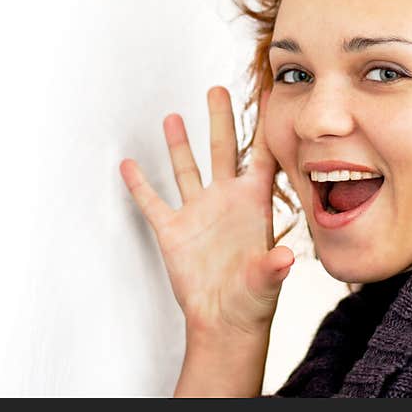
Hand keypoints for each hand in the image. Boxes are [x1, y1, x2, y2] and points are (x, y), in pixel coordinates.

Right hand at [119, 86, 293, 337]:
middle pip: (222, 150)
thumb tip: (283, 260)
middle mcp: (225, 201)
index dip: (265, 128)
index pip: (262, 158)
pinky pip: (152, 203)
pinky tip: (128, 164)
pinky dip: (139, 184)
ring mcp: (198, 213)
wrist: (224, 322)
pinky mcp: (173, 231)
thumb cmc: (253, 301)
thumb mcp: (266, 283)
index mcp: (253, 205)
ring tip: (173, 116)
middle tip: (216, 89)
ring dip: (179, 143)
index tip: (268, 94)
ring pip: (186, 168)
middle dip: (220, 119)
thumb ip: (271, 268)